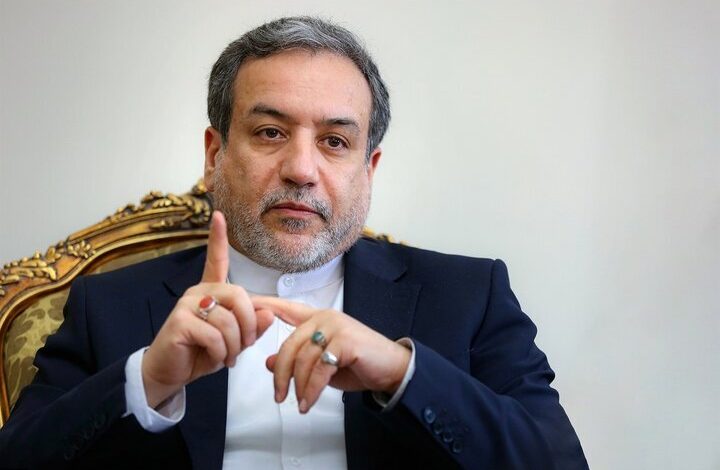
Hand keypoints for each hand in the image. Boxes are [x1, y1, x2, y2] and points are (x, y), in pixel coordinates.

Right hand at [141, 211, 274, 407]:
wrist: (171, 373)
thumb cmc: (202, 353)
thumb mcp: (234, 341)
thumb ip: (252, 326)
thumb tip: (268, 312)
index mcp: (211, 290)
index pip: (216, 259)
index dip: (218, 238)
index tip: (218, 215)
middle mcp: (198, 291)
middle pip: (239, 296)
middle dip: (249, 326)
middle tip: (244, 346)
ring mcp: (187, 304)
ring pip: (228, 320)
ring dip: (234, 346)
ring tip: (227, 356)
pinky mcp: (179, 322)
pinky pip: (214, 335)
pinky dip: (221, 352)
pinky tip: (214, 358)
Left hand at [253, 296, 411, 413]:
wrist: (392, 369)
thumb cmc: (359, 364)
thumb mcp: (322, 365)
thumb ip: (298, 360)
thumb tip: (270, 362)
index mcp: (317, 318)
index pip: (285, 308)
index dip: (265, 305)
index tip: (246, 304)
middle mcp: (325, 317)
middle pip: (289, 345)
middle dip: (282, 375)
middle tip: (279, 396)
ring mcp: (336, 327)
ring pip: (303, 360)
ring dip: (299, 387)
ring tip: (300, 403)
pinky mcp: (346, 341)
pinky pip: (319, 369)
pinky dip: (311, 389)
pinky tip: (309, 402)